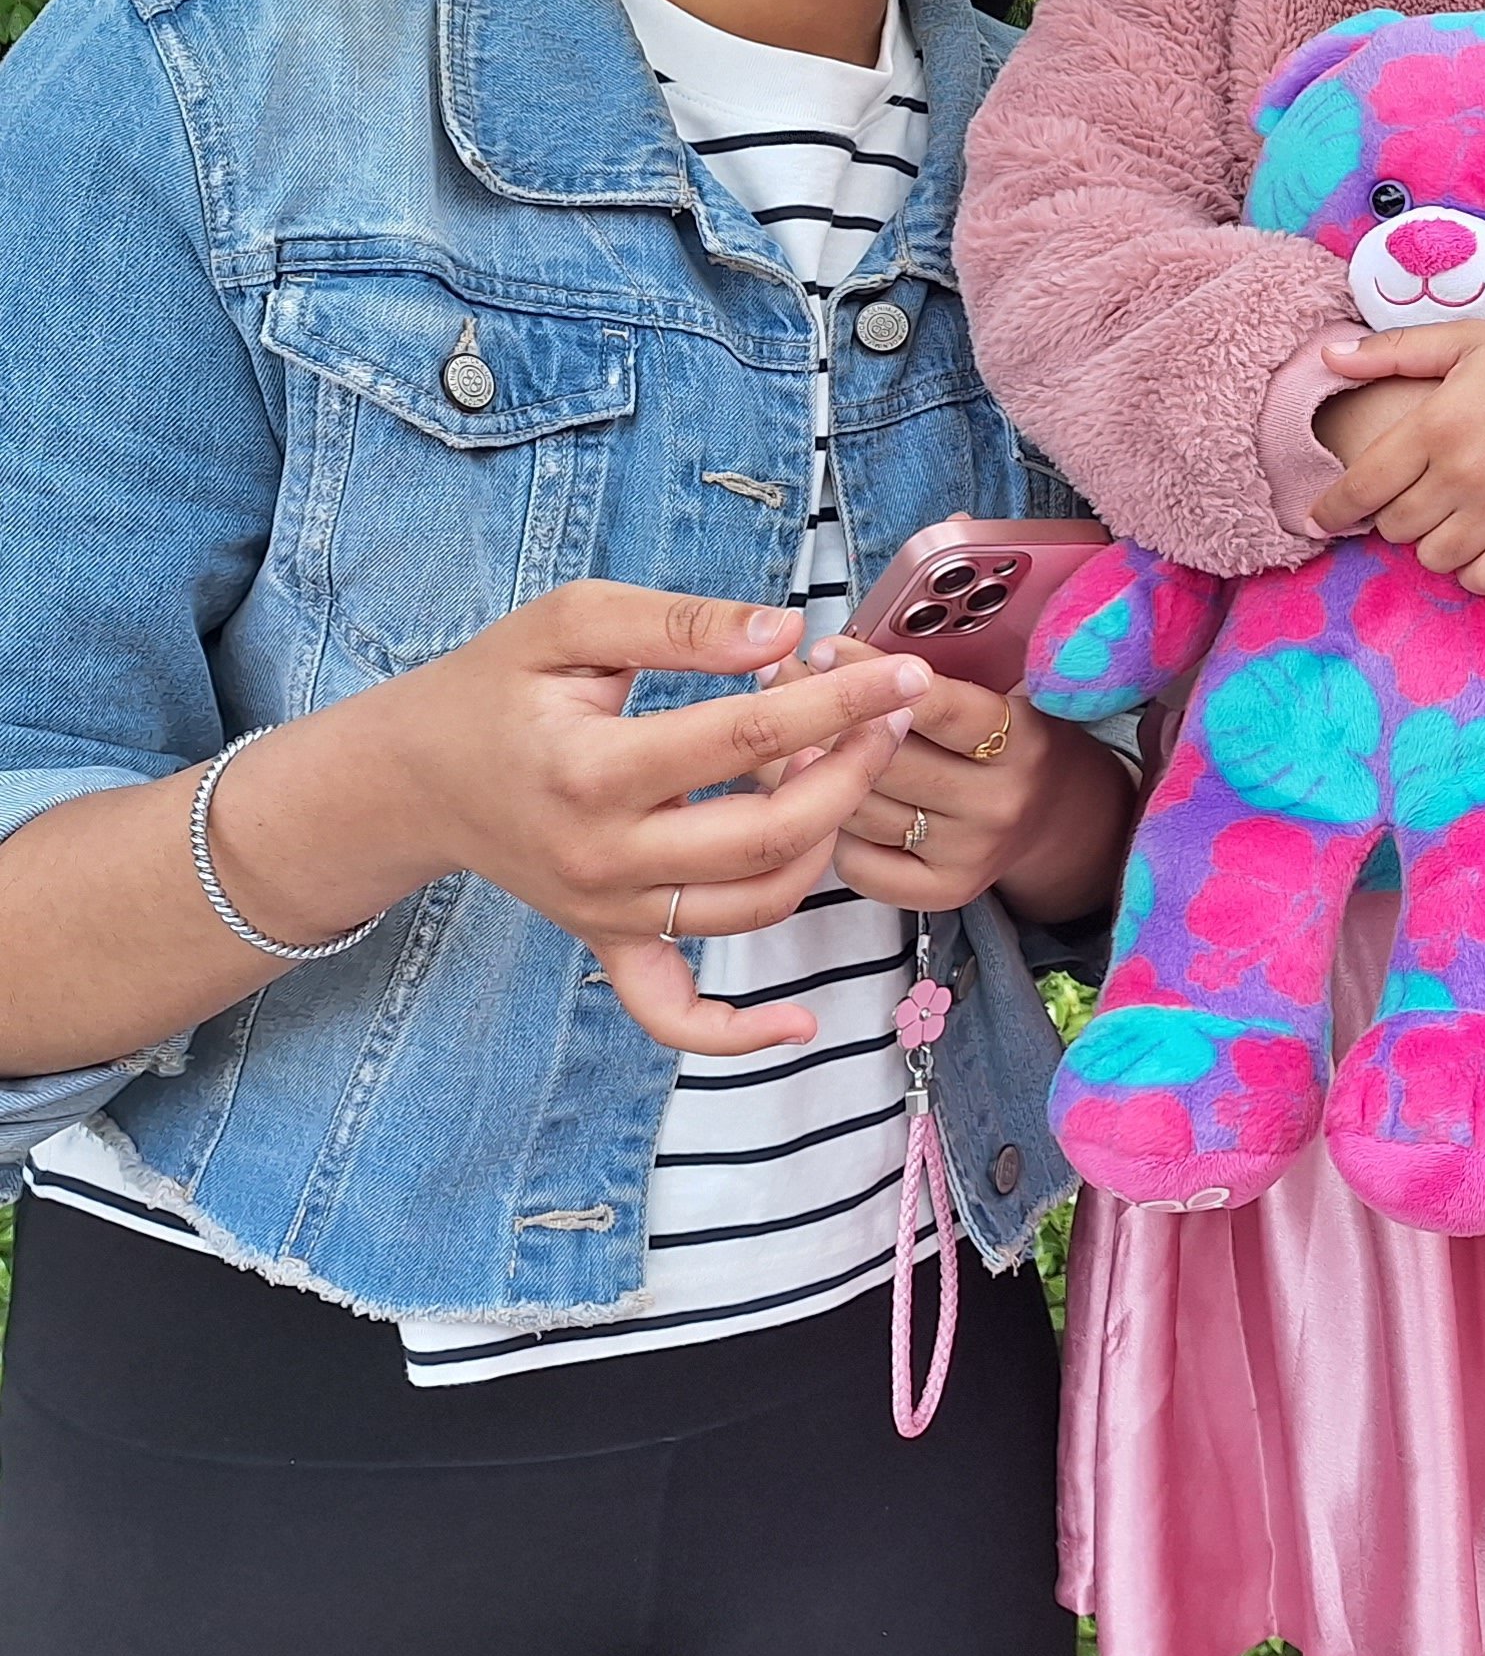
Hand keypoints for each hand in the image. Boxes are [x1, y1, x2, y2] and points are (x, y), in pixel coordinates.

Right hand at [261, 582, 936, 1060]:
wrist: (410, 777)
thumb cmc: (495, 687)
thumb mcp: (570, 622)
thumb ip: (679, 623)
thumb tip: (782, 632)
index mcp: (593, 767)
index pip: (749, 737)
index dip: (842, 704)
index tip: (903, 674)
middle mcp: (603, 855)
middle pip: (770, 835)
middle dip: (852, 774)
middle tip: (888, 717)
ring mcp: (607, 911)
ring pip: (754, 907)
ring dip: (824, 846)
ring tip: (835, 773)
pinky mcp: (607, 943)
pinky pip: (672, 1013)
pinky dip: (737, 1033)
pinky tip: (800, 1022)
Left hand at [776, 643, 1133, 927]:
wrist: (1060, 819)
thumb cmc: (1011, 743)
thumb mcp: (1003, 696)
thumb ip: (938, 680)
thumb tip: (840, 657)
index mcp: (1023, 741)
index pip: (942, 707)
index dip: (875, 676)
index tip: (827, 651)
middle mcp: (1000, 803)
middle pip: (886, 761)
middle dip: (823, 718)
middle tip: (778, 685)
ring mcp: (970, 853)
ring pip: (860, 811)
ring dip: (809, 773)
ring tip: (783, 738)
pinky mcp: (944, 892)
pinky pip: (857, 862)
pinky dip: (832, 832)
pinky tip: (825, 802)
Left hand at [1305, 317, 1484, 592]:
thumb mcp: (1471, 340)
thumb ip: (1397, 351)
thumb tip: (1330, 358)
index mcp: (1438, 421)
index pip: (1362, 485)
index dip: (1332, 508)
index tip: (1320, 518)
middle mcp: (1463, 470)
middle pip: (1396, 528)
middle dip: (1396, 519)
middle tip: (1417, 503)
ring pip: (1436, 557)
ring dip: (1436, 545)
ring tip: (1453, 523)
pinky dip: (1478, 570)